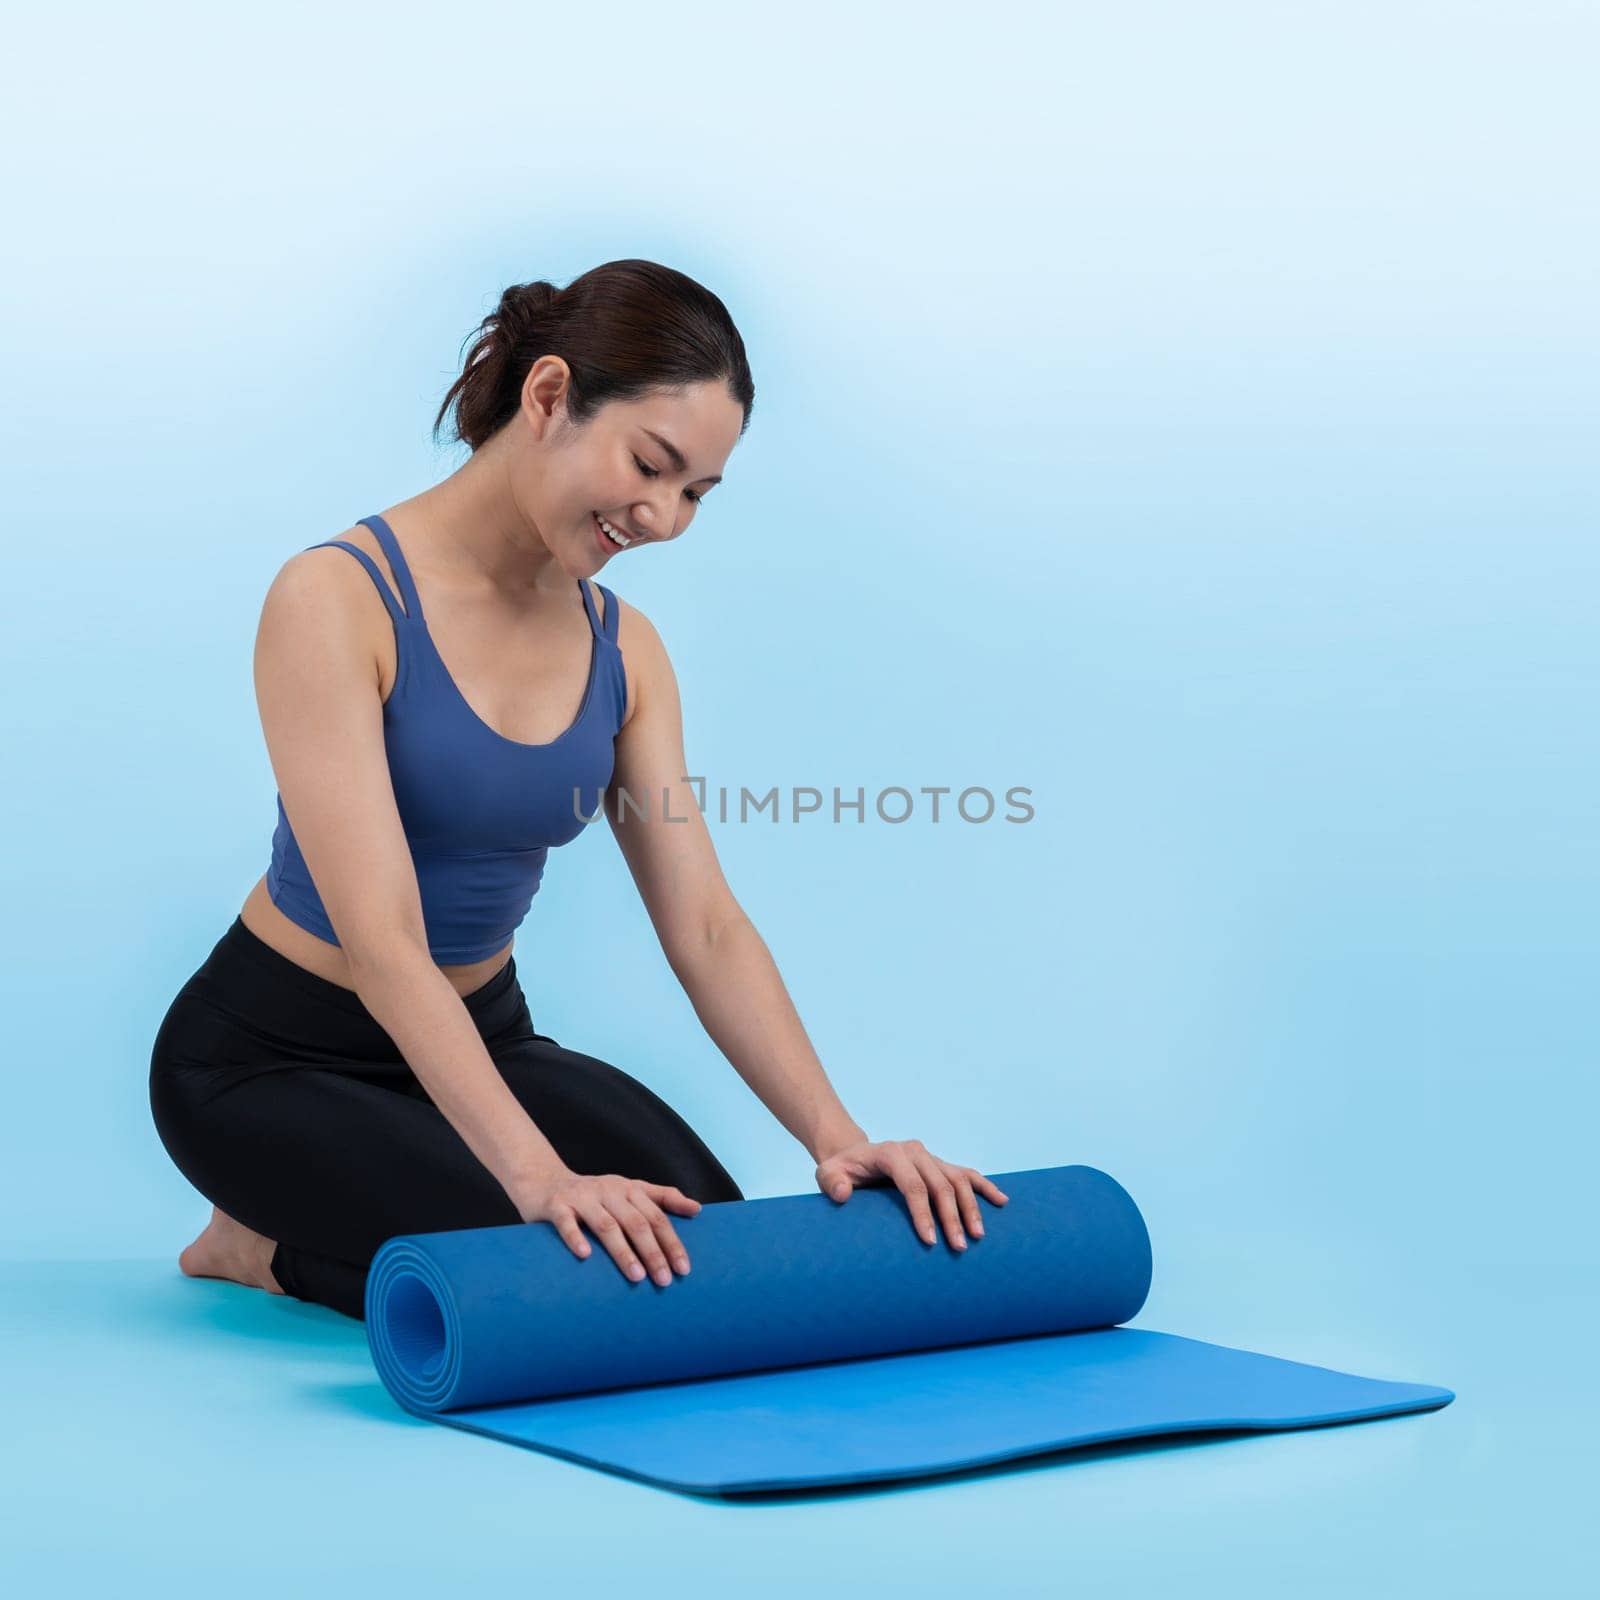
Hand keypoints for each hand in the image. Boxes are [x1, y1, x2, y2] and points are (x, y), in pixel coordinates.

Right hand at [514, 1167, 700, 1285]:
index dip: (672, 1241)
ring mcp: (582, 1197)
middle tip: (664, 1280)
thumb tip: (697, 1208)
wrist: (542, 1180)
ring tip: (636, 1276)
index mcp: (628, 1189)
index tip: (684, 1268)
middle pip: (637, 1222)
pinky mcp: (556, 1205)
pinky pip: (567, 1222)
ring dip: (623, 1251)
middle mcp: (608, 1190)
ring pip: (606, 1225)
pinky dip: (576, 1237)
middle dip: (653, 1251)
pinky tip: (586, 1256)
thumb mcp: (628, 1190)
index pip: (657, 1216)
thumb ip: (661, 1197)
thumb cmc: (592, 1194)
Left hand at [815, 1138, 1008, 1249]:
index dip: (922, 1212)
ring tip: (978, 1236)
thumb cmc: (841, 1170)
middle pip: (939, 1184)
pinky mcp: (939, 1164)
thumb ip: (831, 1182)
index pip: (912, 1184)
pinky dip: (985, 1186)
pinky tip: (1002, 1202)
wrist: (853, 1157)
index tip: (930, 1241)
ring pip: (958, 1179)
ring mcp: (930, 1157)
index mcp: (890, 1152)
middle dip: (951, 1217)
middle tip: (958, 1248)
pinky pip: (966, 1173)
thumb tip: (844, 1194)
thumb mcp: (826, 1173)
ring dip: (971, 1207)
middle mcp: (914, 1151)